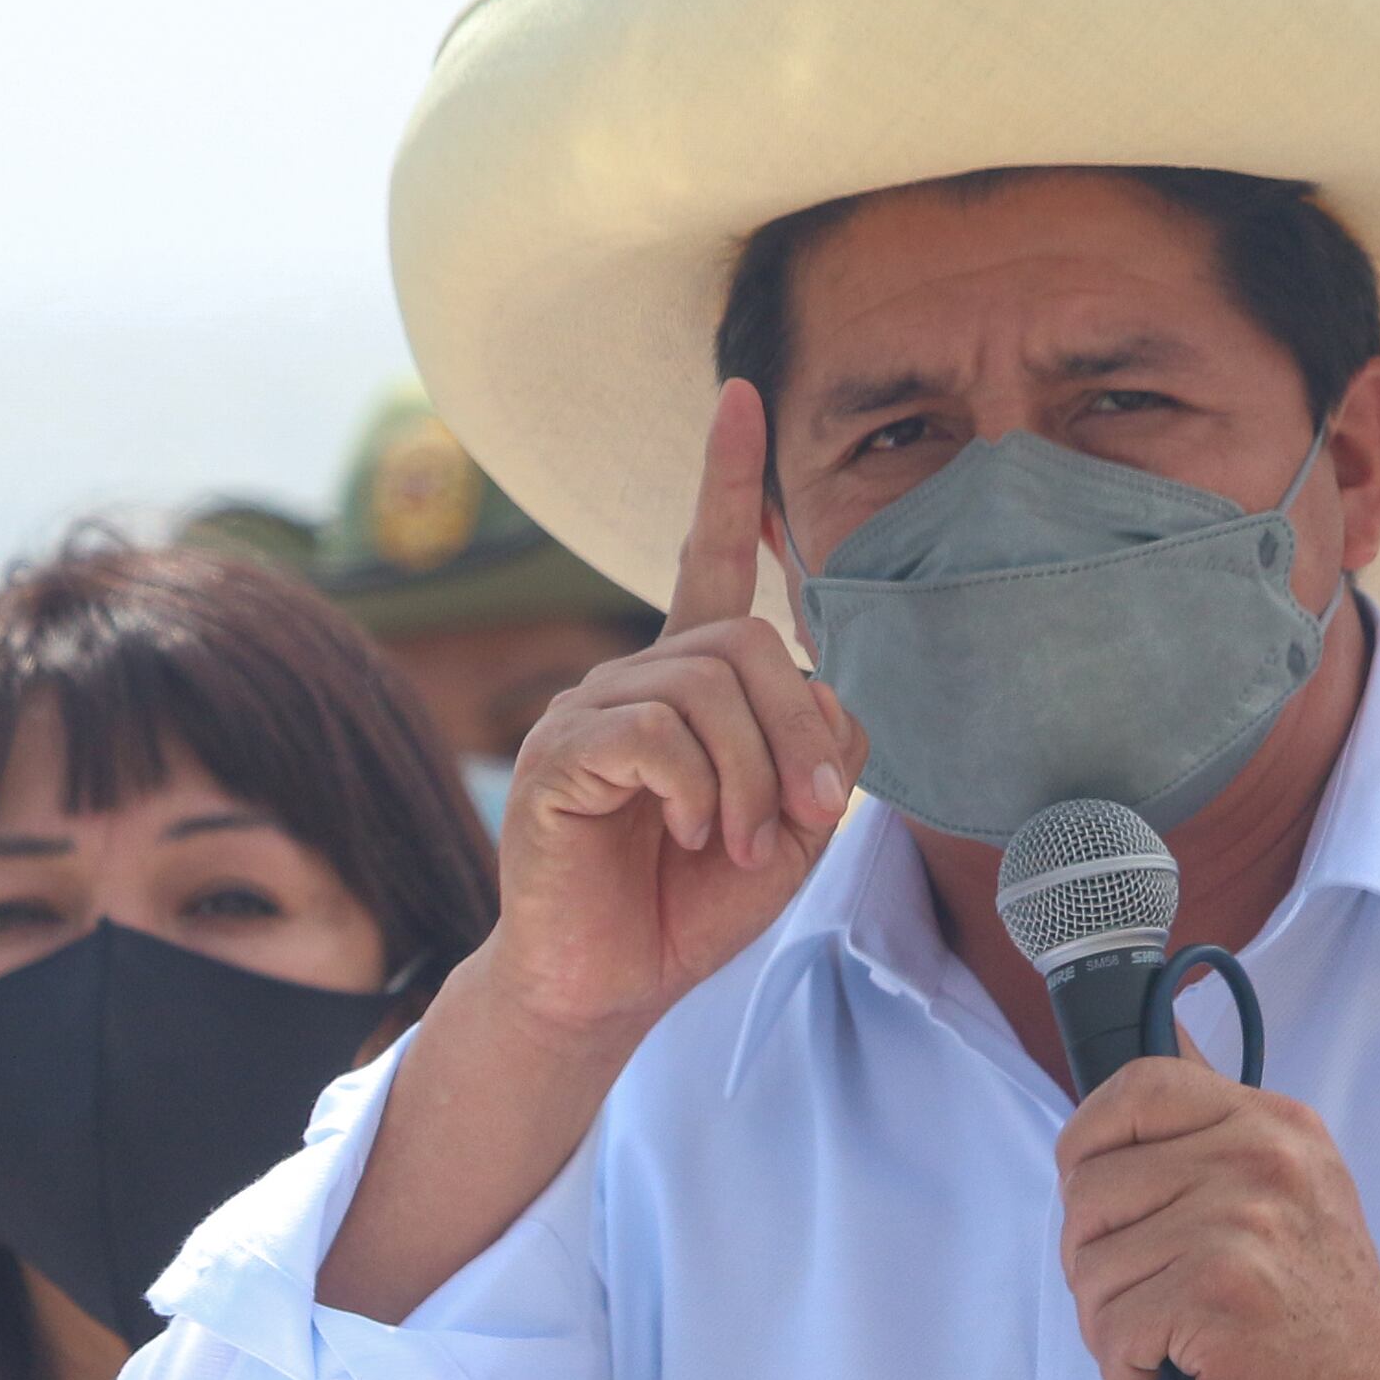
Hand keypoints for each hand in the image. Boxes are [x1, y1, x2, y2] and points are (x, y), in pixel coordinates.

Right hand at [478, 380, 863, 1051]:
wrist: (610, 983)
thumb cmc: (692, 902)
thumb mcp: (789, 825)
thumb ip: (820, 749)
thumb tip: (821, 693)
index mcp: (690, 684)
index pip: (710, 562)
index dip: (725, 480)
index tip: (741, 396)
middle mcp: (635, 679)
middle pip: (746, 645)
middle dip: (797, 732)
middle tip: (802, 815)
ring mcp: (589, 711)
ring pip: (707, 691)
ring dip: (749, 778)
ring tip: (732, 842)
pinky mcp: (558, 757)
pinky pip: (652, 734)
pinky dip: (692, 790)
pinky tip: (683, 832)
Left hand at [1055, 1055, 1379, 1379]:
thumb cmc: (1321, 1321)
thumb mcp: (1287, 1197)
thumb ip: (1209, 1151)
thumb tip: (1110, 1118)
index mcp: (1272, 1125)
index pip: (1139, 1086)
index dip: (1089, 1140)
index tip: (1096, 1197)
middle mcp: (1259, 1159)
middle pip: (1091, 1185)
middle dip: (1093, 1259)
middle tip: (1144, 1304)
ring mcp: (1239, 1224)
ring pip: (1091, 1266)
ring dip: (1111, 1328)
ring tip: (1169, 1351)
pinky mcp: (1217, 1295)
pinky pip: (1111, 1331)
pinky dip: (1126, 1377)